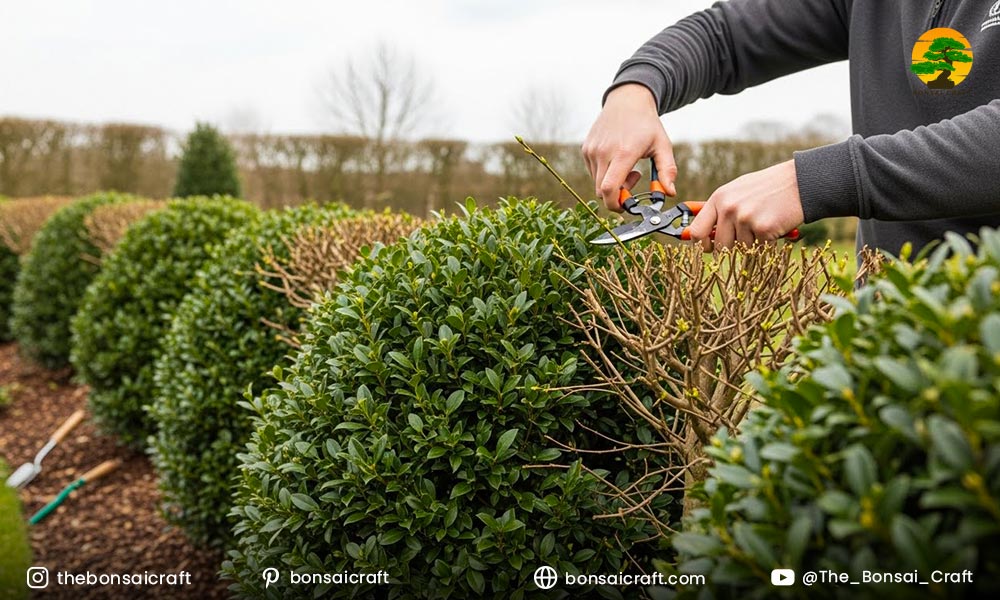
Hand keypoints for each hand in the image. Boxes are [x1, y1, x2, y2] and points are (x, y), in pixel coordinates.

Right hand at [582, 84, 677, 211]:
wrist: (627, 100)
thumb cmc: (647, 124)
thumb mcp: (663, 145)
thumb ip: (667, 170)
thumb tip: (670, 192)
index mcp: (623, 153)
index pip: (610, 189)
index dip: (616, 204)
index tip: (627, 205)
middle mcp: (603, 152)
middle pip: (602, 191)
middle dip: (617, 195)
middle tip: (634, 180)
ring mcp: (592, 150)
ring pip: (597, 183)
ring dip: (612, 183)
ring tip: (626, 166)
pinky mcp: (586, 149)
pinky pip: (593, 172)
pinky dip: (604, 174)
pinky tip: (616, 158)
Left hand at [686, 160, 804, 251]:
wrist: (800, 182)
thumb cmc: (767, 189)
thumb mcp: (737, 191)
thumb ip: (720, 211)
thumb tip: (699, 235)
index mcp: (719, 199)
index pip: (697, 231)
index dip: (702, 244)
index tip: (709, 247)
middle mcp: (729, 208)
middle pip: (719, 246)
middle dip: (731, 247)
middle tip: (746, 237)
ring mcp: (745, 219)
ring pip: (741, 249)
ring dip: (753, 242)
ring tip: (764, 222)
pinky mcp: (763, 228)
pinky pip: (759, 248)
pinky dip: (768, 242)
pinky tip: (774, 225)